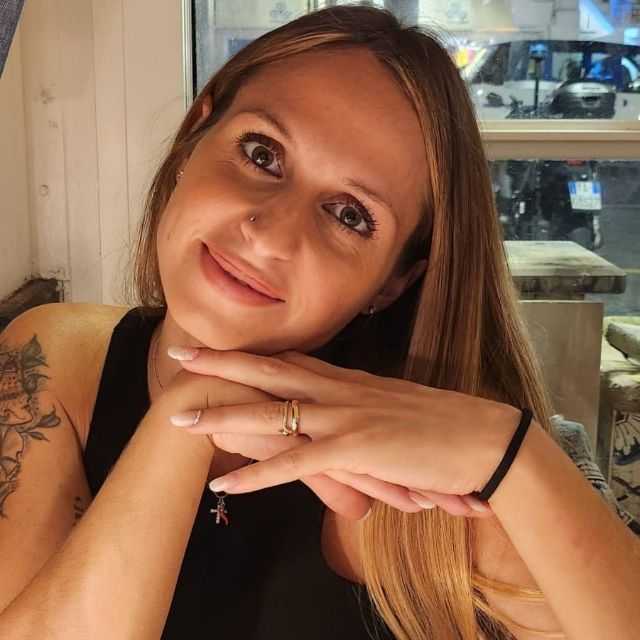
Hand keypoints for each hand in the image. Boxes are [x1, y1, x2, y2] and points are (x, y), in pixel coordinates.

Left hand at [169, 348, 522, 518]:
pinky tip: (224, 485)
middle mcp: (342, 390)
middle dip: (223, 362)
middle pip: (271, 370)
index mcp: (351, 381)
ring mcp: (347, 416)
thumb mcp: (395, 413)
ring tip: (179, 418)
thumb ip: (364, 414)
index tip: (221, 344)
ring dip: (223, 415)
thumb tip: (343, 425)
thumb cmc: (443, 430)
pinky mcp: (356, 448)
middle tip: (182, 353)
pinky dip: (256, 475)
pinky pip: (295, 462)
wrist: (484, 441)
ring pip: (271, 411)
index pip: (292, 360)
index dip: (253, 352)